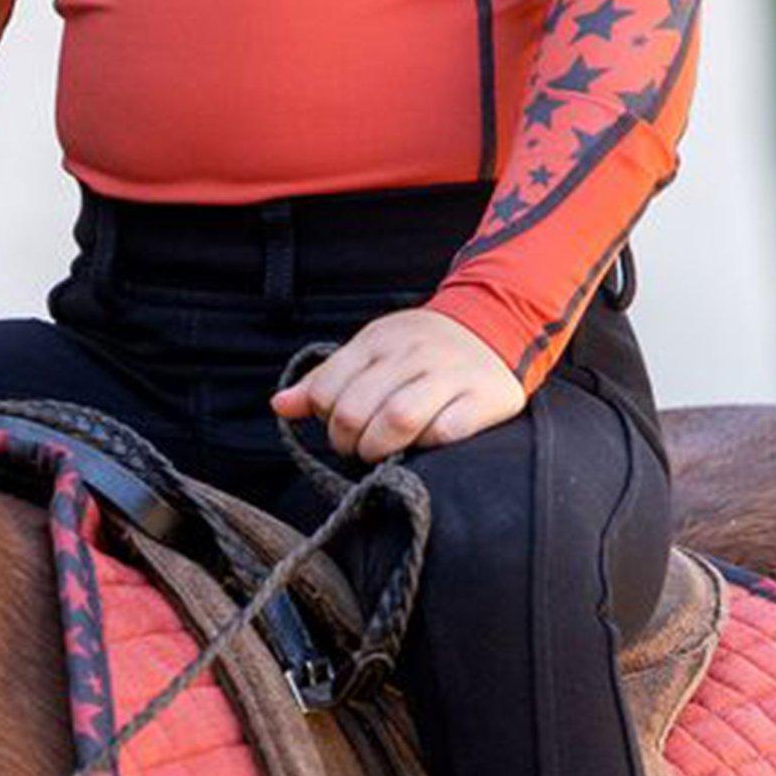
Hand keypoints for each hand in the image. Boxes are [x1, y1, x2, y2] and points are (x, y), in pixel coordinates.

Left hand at [271, 307, 525, 458]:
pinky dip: (430, 444)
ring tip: (384, 453)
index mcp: (378, 341)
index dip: (324, 418)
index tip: (340, 425)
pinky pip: (447, 430)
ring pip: (398, 419)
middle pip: (357, 411)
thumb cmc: (422, 347)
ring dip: (381, 448)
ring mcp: (449, 374)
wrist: (495, 321)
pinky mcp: (483, 397)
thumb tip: (280, 405)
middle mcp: (412, 354)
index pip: (327, 390)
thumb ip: (326, 380)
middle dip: (348, 441)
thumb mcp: (370, 351)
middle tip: (360, 447)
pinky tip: (425, 444)